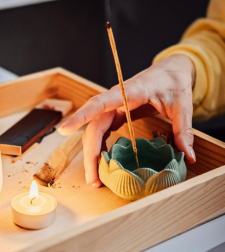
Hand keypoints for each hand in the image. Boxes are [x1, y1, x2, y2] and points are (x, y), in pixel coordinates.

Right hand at [58, 55, 196, 187]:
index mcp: (128, 92)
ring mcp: (111, 108)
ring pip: (93, 132)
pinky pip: (100, 132)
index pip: (98, 104)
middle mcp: (113, 100)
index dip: (80, 116)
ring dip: (92, 155)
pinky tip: (102, 164)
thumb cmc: (172, 82)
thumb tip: (188, 157)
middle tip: (93, 179)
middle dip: (90, 154)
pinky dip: (99, 149)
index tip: (64, 129)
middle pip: (92, 127)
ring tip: (95, 178)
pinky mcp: (113, 114)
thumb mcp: (182, 105)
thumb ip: (184, 131)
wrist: (169, 71)